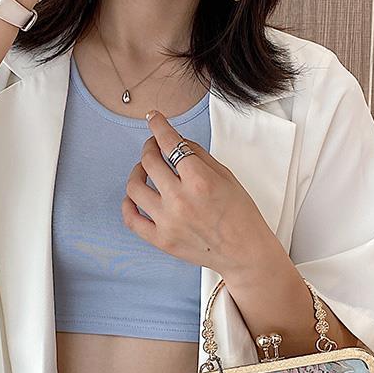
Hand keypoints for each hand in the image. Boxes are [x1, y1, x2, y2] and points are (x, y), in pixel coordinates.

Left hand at [122, 110, 282, 279]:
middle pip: (149, 161)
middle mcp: (181, 200)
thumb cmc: (241, 216)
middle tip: (154, 147)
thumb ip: (199, 155)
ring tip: (145, 172)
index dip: (158, 125)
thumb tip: (175, 139)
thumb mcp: (227, 177)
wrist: (245, 254)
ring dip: (137, 173)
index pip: (170, 142)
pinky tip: (134, 197)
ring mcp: (168, 222)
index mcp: (200, 180)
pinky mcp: (161, 240)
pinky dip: (128, 204)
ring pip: (135, 187)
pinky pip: (131, 219)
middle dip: (150, 147)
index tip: (153, 119)